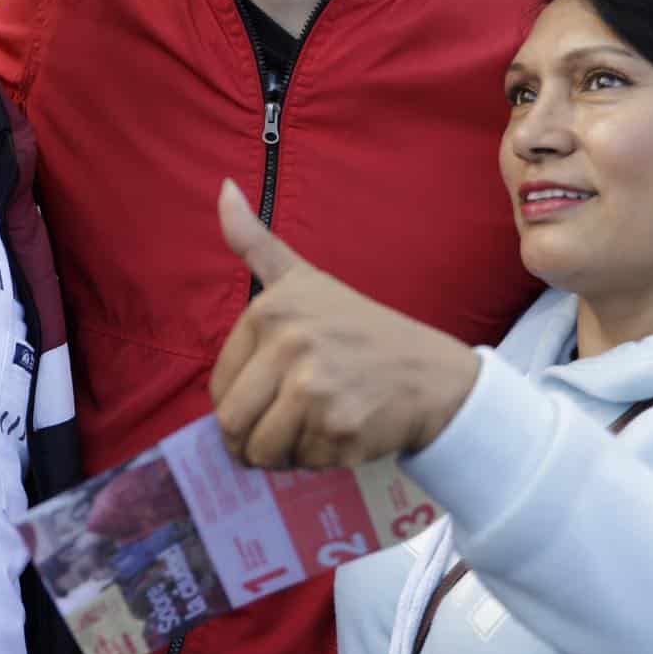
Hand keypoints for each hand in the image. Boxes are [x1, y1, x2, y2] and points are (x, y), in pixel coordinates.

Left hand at [210, 180, 478, 468]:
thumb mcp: (304, 277)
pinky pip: (299, 465)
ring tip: (311, 428)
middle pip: (232, 423)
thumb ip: (254, 240)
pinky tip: (339, 433)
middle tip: (281, 428)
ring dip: (282, 454)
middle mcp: (288, 345)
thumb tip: (222, 188)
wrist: (432, 373)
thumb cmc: (359, 328)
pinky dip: (315, 461)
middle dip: (250, 439)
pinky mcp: (337, 429)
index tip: (269, 395)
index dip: (240, 401)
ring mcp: (313, 389)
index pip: (220, 385)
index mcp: (270, 310)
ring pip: (262, 450)